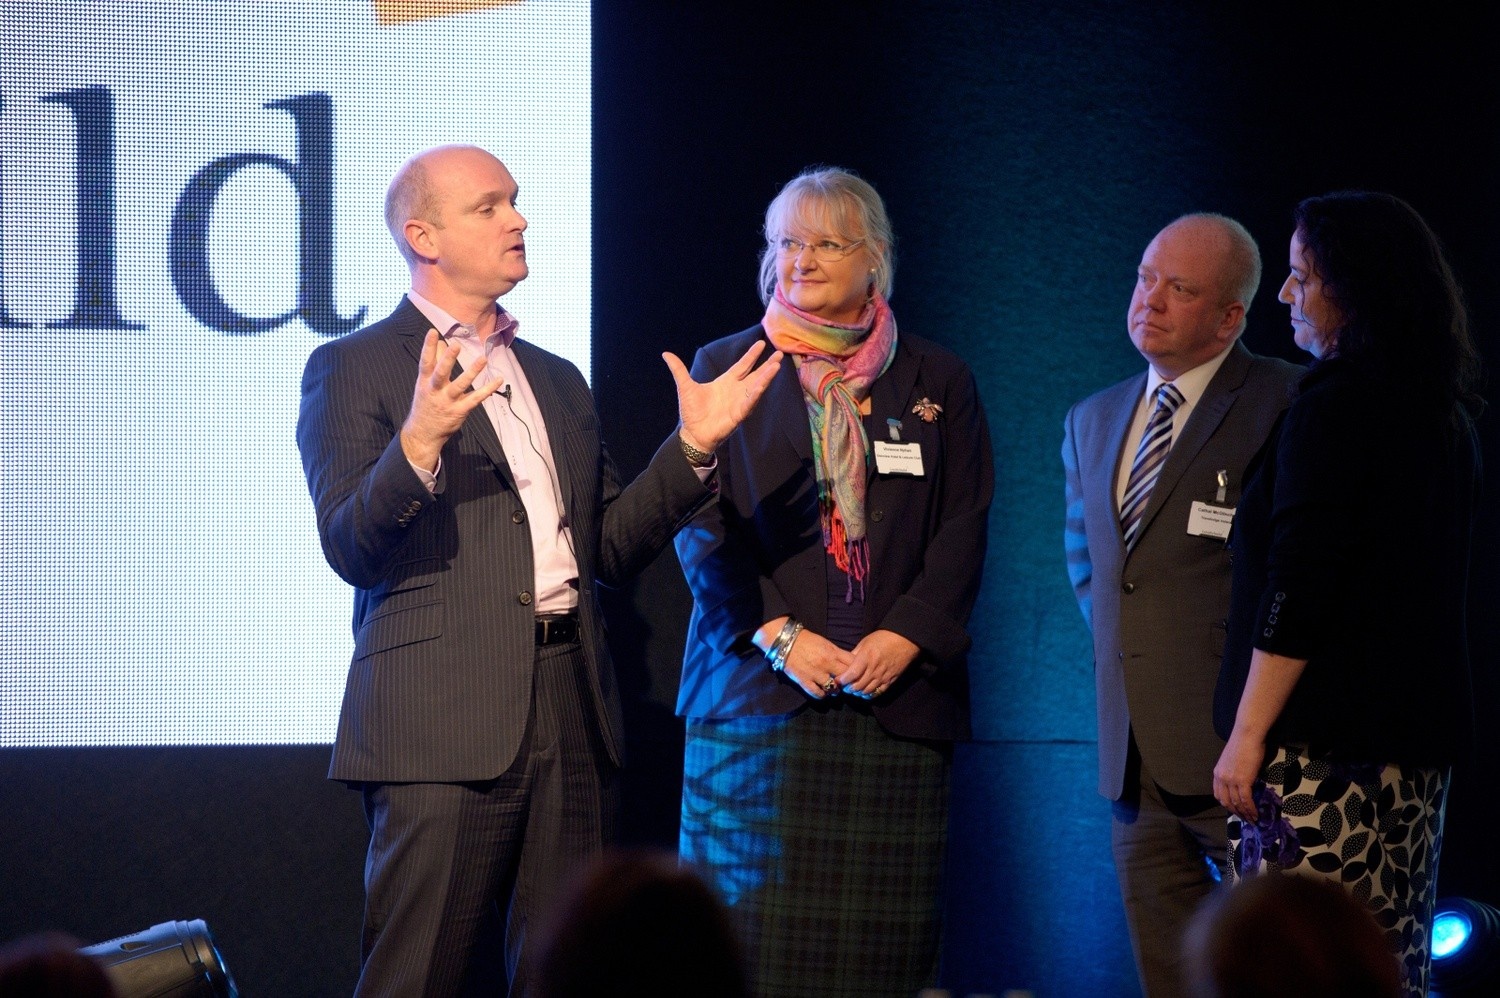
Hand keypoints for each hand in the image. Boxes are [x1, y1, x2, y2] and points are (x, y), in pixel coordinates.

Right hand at [400, 329, 504, 470]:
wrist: (423, 433)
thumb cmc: (426, 403)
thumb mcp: (424, 383)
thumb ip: (433, 362)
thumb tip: (439, 342)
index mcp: (424, 382)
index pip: (425, 362)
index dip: (428, 347)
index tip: (433, 332)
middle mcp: (435, 390)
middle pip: (441, 373)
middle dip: (447, 359)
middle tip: (455, 345)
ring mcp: (448, 401)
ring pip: (461, 385)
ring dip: (472, 372)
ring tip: (483, 359)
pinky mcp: (460, 411)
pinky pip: (475, 399)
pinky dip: (487, 389)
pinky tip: (498, 380)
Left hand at [663, 341, 783, 454]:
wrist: (692, 433)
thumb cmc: (691, 412)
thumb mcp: (685, 386)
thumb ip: (678, 370)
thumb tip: (666, 354)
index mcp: (726, 382)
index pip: (742, 366)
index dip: (751, 355)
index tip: (761, 344)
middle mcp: (736, 391)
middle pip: (755, 375)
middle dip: (767, 365)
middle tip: (779, 354)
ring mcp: (739, 402)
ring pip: (756, 387)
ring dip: (766, 377)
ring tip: (776, 366)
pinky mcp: (738, 415)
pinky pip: (749, 403)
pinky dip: (755, 394)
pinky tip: (762, 385)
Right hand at [780, 628, 854, 699]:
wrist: (786, 642)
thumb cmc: (807, 640)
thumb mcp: (825, 643)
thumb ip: (837, 653)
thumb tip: (849, 663)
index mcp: (833, 652)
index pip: (852, 663)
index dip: (857, 669)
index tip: (856, 673)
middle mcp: (826, 664)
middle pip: (845, 677)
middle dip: (848, 682)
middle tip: (847, 684)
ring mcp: (815, 673)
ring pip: (833, 688)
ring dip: (835, 690)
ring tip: (834, 689)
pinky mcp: (804, 681)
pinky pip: (818, 693)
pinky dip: (822, 695)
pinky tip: (823, 692)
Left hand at [838, 629, 918, 698]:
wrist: (905, 640)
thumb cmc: (884, 638)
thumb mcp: (866, 642)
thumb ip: (855, 653)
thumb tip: (846, 663)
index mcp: (867, 657)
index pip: (853, 673)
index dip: (844, 679)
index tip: (838, 681)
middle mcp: (875, 668)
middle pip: (859, 685)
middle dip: (849, 688)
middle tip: (844, 687)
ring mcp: (883, 675)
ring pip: (868, 690)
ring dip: (859, 692)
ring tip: (853, 690)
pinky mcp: (891, 680)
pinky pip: (879, 691)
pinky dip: (870, 694)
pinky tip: (865, 693)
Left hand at [1213, 731, 1266, 821]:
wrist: (1247, 735)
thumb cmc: (1243, 744)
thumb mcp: (1231, 761)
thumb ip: (1232, 772)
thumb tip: (1241, 782)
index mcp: (1217, 773)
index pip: (1218, 794)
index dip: (1227, 805)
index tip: (1235, 810)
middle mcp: (1221, 778)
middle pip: (1226, 802)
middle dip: (1236, 813)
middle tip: (1245, 819)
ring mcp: (1231, 780)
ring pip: (1236, 803)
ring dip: (1245, 814)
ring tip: (1252, 820)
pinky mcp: (1242, 780)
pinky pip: (1246, 800)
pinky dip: (1251, 809)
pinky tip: (1255, 814)